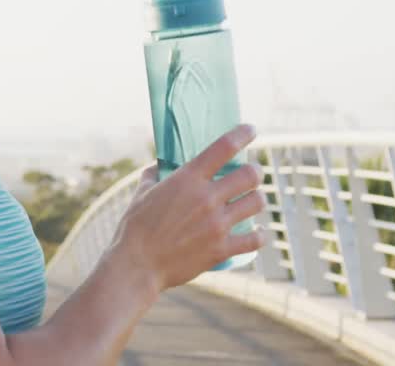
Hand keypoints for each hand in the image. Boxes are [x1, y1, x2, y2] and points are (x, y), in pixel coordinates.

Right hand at [111, 123, 266, 291]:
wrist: (137, 265)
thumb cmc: (134, 227)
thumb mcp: (141, 193)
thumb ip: (153, 175)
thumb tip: (159, 166)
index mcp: (188, 179)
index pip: (224, 147)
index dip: (242, 134)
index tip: (251, 130)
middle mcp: (207, 198)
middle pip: (250, 175)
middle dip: (255, 171)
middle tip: (252, 175)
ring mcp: (217, 224)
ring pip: (256, 202)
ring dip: (256, 199)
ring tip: (251, 201)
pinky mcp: (221, 249)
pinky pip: (254, 239)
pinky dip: (259, 235)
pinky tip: (258, 233)